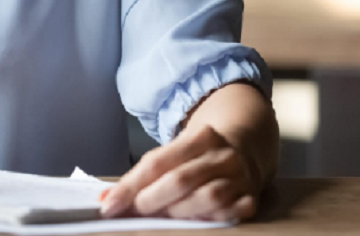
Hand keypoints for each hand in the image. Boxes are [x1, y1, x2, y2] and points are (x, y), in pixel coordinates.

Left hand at [99, 122, 259, 221]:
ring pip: (207, 198)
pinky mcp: (252, 198)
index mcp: (200, 137)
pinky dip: (209, 220)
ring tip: (163, 217)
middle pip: (180, 180)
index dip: (130, 186)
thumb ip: (143, 175)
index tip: (110, 205)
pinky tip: (195, 221)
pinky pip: (229, 214)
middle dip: (151, 200)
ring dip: (179, 212)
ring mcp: (241, 177)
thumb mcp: (173, 153)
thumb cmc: (198, 156)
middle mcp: (222, 155)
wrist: (245, 148)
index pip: (157, 162)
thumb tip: (108, 199)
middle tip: (135, 212)